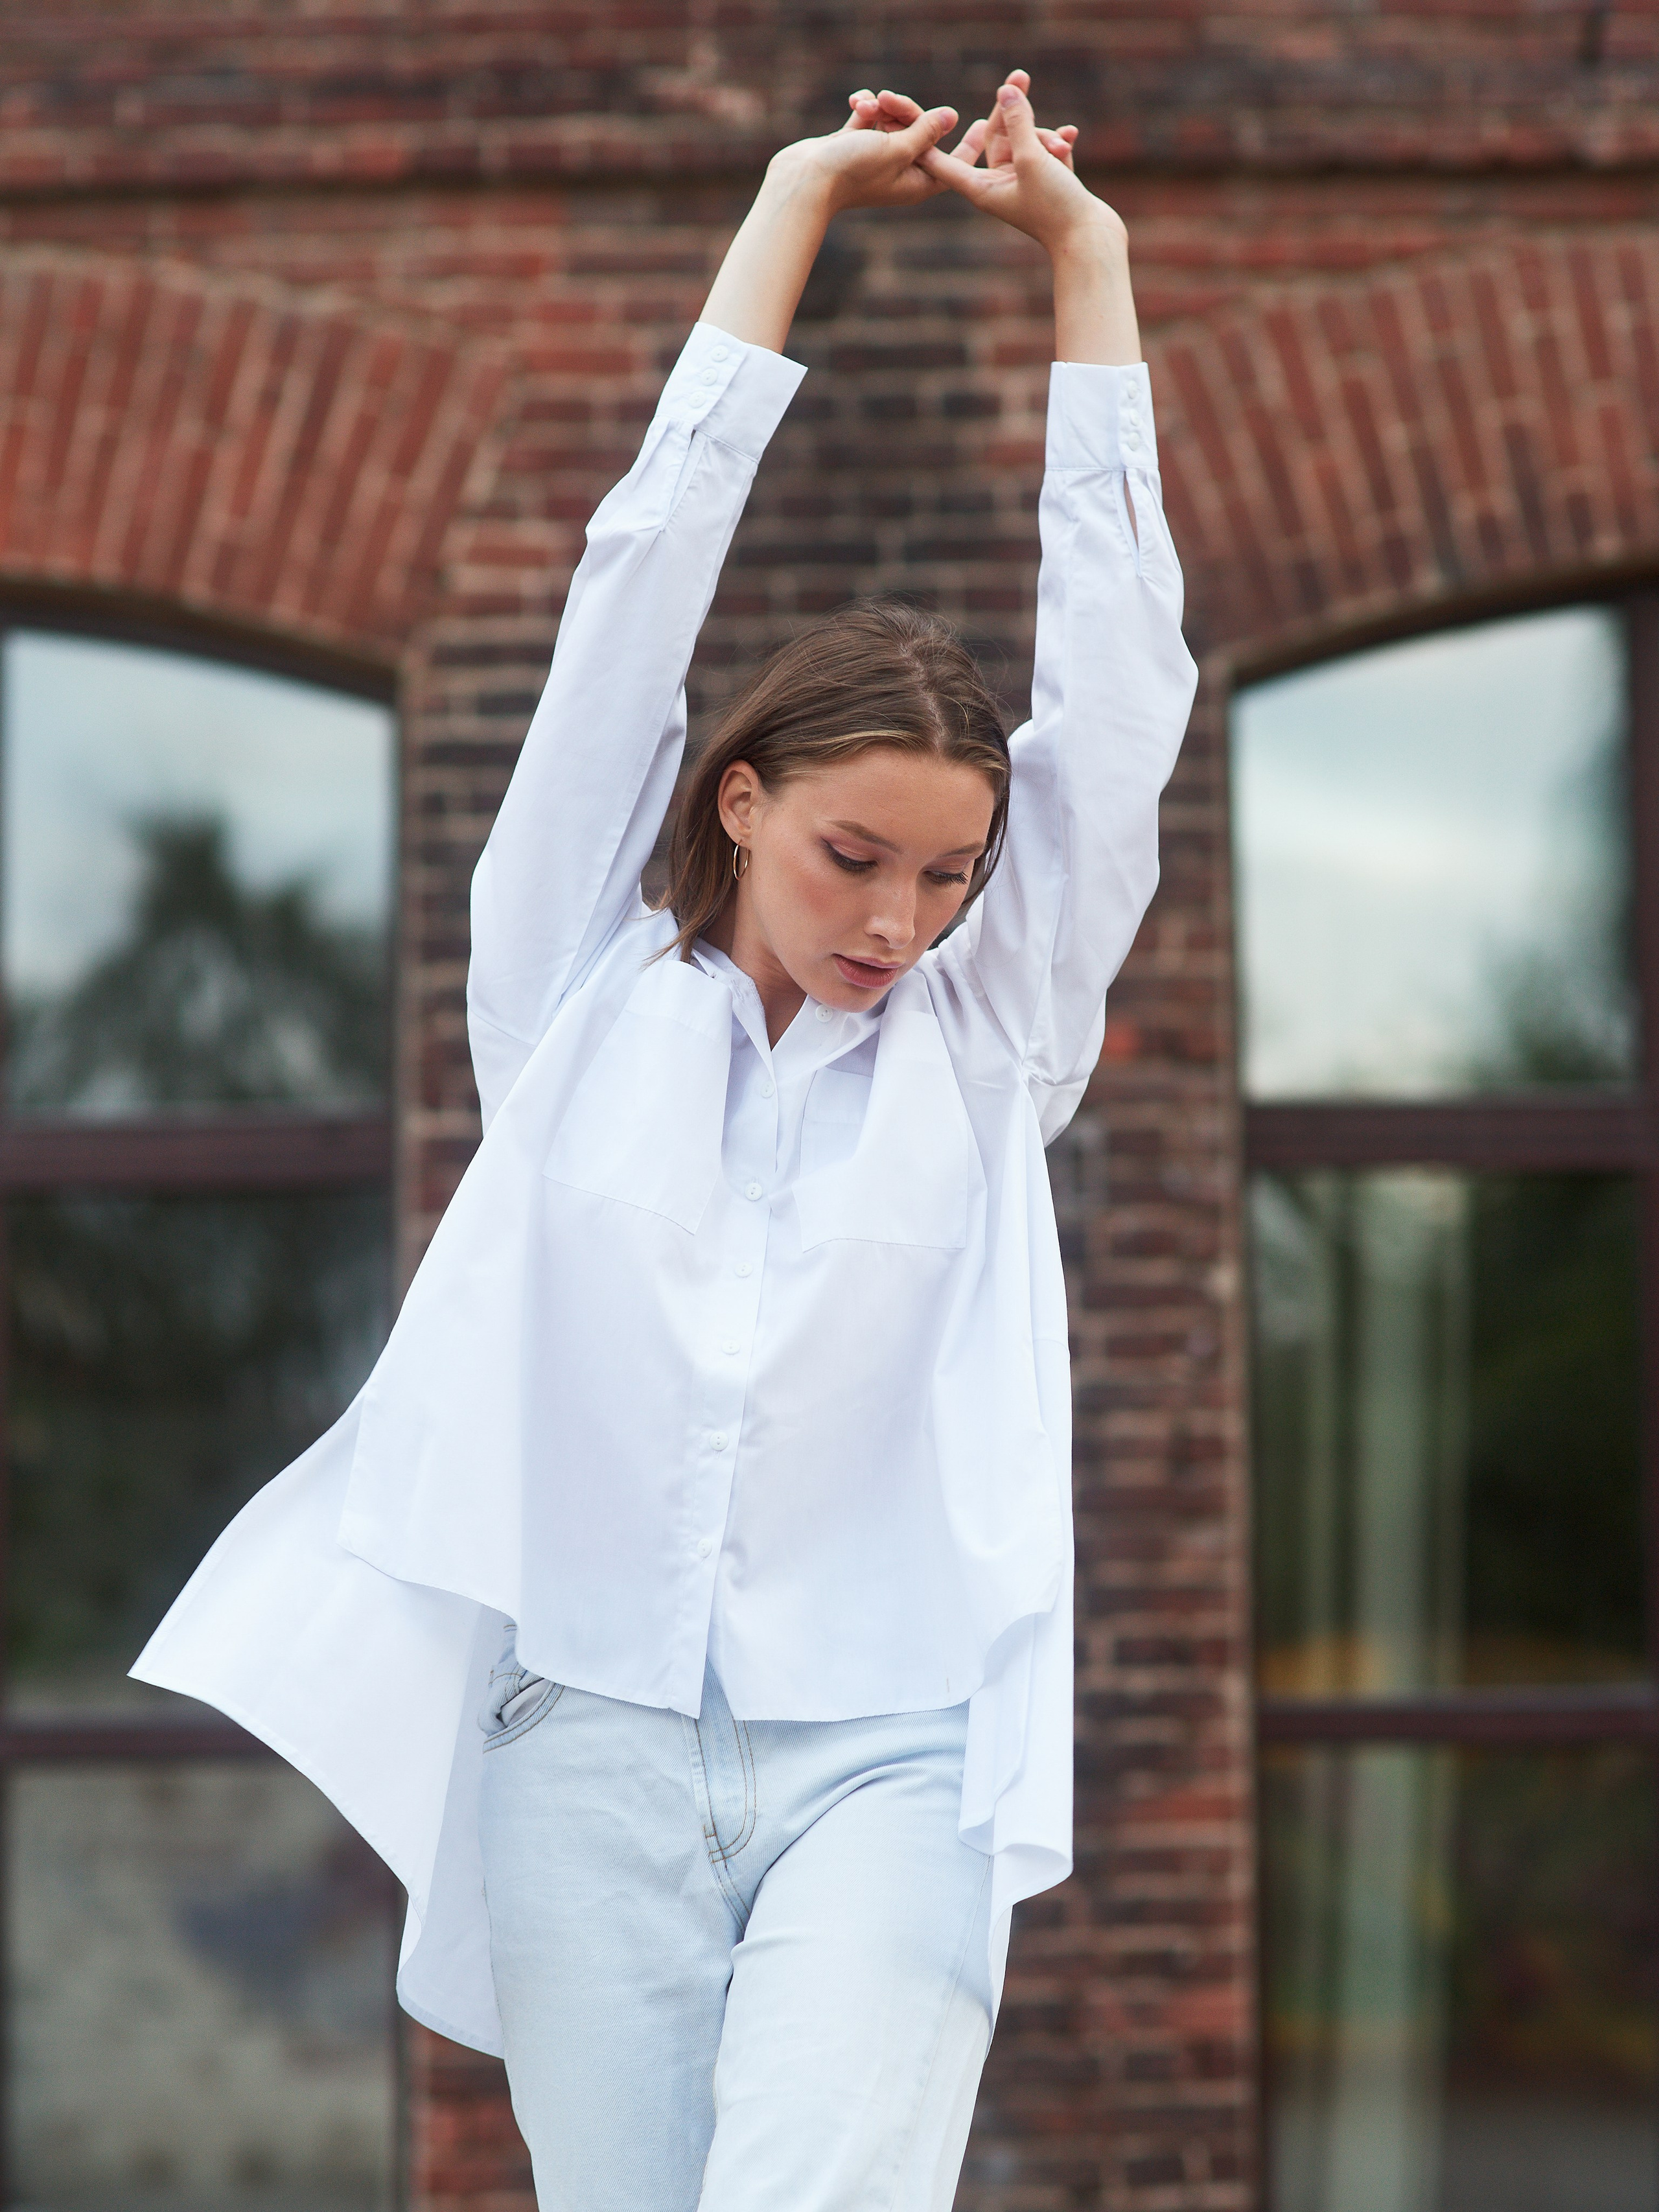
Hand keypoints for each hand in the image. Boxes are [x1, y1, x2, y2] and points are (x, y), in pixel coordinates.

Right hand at [769, 91, 959, 215]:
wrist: (806, 180)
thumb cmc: (853, 171)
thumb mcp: (896, 148)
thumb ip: (925, 132)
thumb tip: (952, 116)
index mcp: (917, 183)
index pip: (953, 163)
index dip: (969, 145)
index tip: (983, 124)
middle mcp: (900, 171)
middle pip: (921, 131)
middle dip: (906, 110)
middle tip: (888, 100)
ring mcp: (878, 158)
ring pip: (895, 120)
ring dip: (882, 107)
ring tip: (865, 105)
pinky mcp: (858, 144)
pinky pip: (872, 118)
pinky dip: (866, 108)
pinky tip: (856, 102)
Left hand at [921, 72, 1117, 255]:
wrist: (1089, 241)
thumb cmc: (1056, 207)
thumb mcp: (1033, 159)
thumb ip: (1018, 123)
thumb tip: (1005, 91)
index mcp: (980, 189)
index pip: (946, 162)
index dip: (929, 140)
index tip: (904, 121)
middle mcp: (996, 185)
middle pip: (995, 136)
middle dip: (1012, 111)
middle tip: (1020, 75)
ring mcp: (1020, 183)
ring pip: (1025, 141)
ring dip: (1045, 137)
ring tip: (1062, 148)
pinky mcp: (1042, 182)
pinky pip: (1044, 151)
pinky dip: (1057, 143)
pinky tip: (1070, 137)